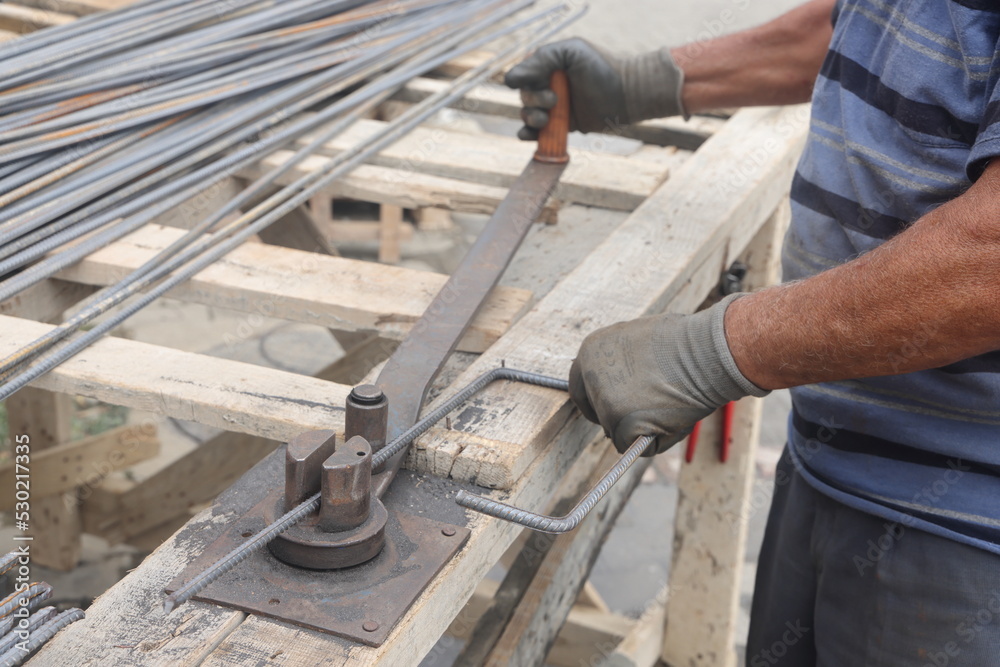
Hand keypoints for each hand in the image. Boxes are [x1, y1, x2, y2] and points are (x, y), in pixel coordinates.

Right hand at [504, 38, 685, 140]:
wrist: (626, 94)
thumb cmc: (602, 68)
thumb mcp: (571, 53)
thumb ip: (542, 59)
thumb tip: (509, 80)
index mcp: (546, 65)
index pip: (520, 74)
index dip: (522, 80)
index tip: (536, 82)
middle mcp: (547, 85)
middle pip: (523, 96)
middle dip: (534, 100)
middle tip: (555, 100)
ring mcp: (552, 107)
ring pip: (526, 114)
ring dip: (532, 118)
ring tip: (548, 118)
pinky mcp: (559, 125)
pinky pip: (534, 133)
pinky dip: (527, 135)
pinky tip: (529, 135)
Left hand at [569, 295, 767, 454]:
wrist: (705, 351)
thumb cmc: (685, 344)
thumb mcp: (641, 341)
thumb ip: (623, 362)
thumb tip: (622, 384)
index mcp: (591, 350)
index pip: (580, 385)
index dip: (597, 399)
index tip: (611, 407)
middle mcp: (590, 374)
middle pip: (595, 411)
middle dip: (616, 417)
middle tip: (643, 415)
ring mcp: (603, 399)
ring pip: (615, 430)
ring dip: (638, 428)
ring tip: (668, 407)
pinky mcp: (619, 421)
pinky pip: (630, 446)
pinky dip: (650, 441)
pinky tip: (671, 420)